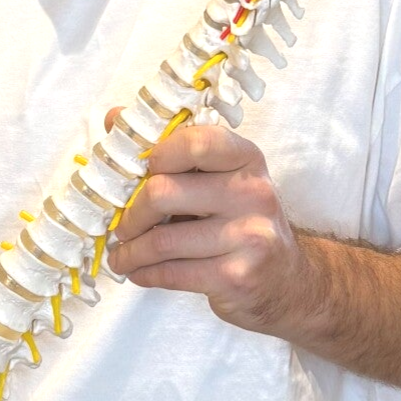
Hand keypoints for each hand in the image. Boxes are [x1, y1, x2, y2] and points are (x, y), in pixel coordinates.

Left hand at [104, 116, 307, 334]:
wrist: (284, 280)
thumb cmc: (239, 222)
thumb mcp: (219, 179)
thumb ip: (171, 150)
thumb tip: (115, 119)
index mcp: (246, 158)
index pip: (194, 142)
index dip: (155, 155)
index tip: (138, 174)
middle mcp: (252, 193)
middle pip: (163, 193)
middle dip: (130, 215)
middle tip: (123, 227)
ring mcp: (249, 236)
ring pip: (162, 241)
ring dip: (130, 253)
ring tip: (123, 256)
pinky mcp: (237, 276)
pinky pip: (172, 273)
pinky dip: (144, 274)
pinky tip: (140, 272)